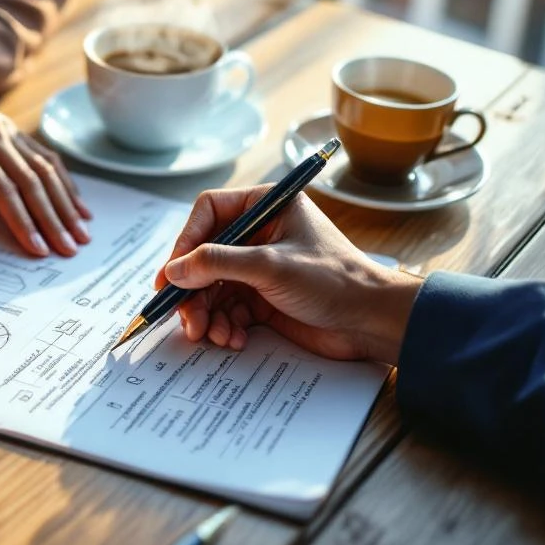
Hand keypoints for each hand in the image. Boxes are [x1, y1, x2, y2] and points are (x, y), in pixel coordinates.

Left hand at [0, 49, 90, 256]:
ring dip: (67, 204)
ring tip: (82, 233)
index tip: (37, 247)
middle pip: (32, 182)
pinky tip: (80, 206)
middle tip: (70, 248)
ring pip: (46, 171)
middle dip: (54, 219)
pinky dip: (66, 183)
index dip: (22, 220)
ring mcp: (12, 134)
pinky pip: (48, 158)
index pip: (2, 189)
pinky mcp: (19, 134)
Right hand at [157, 186, 422, 363]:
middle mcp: (259, 232)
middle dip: (194, 290)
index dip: (185, 242)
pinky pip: (228, 309)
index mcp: (266, 206)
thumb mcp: (271, 266)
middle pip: (204, 256)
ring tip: (212, 334)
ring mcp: (259, 267)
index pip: (208, 213)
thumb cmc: (334, 281)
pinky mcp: (263, 298)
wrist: (371, 322)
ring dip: (207, 313)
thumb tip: (174, 270)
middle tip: (186, 317)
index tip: (172, 273)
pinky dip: (224, 325)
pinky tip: (233, 338)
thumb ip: (218, 263)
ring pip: (212, 287)